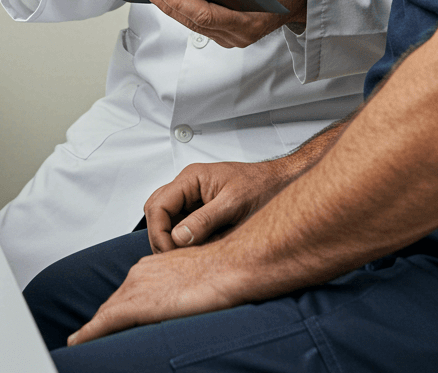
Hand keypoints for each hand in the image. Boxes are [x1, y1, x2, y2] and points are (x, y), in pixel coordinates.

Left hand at [67, 242, 242, 345]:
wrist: (232, 266)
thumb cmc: (223, 272)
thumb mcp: (195, 278)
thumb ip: (180, 289)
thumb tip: (181, 303)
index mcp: (153, 266)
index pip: (125, 294)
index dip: (114, 312)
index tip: (106, 327)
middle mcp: (140, 273)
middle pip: (113, 303)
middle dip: (101, 322)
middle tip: (87, 339)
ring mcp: (137, 287)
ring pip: (106, 313)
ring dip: (94, 329)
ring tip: (80, 343)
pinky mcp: (138, 304)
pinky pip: (105, 322)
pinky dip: (89, 334)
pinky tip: (78, 343)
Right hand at [144, 158, 289, 253]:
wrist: (281, 183)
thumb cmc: (263, 185)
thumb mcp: (234, 204)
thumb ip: (205, 220)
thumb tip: (178, 237)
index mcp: (192, 178)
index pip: (157, 206)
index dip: (159, 233)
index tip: (171, 253)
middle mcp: (189, 187)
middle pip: (156, 213)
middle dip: (161, 238)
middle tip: (175, 259)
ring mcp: (194, 200)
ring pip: (166, 221)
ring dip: (171, 241)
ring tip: (187, 257)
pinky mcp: (201, 212)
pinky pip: (182, 227)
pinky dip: (184, 242)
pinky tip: (197, 252)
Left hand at [148, 0, 306, 47]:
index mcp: (251, 17)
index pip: (205, 14)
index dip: (180, 2)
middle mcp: (242, 33)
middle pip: (196, 23)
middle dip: (171, 5)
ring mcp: (237, 38)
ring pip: (197, 28)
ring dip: (176, 11)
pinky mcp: (232, 36)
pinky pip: (204, 28)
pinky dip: (188, 15)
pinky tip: (176, 2)